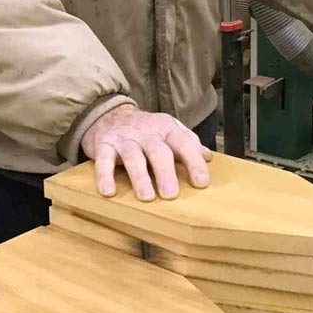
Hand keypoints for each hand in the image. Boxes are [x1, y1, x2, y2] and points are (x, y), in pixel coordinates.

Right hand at [80, 104, 211, 200]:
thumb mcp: (169, 130)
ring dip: (140, 178)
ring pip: (134, 158)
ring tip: (147, 197)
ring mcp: (125, 139)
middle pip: (159, 152)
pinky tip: (108, 192)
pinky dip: (105, 176)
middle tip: (171, 194)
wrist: (110, 114)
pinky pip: (104, 161)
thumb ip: (188, 143)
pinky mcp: (103, 145)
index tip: (201, 183)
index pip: (184, 144)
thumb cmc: (146, 130)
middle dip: (166, 173)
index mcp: (167, 128)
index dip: (194, 162)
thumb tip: (209, 158)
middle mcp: (147, 133)